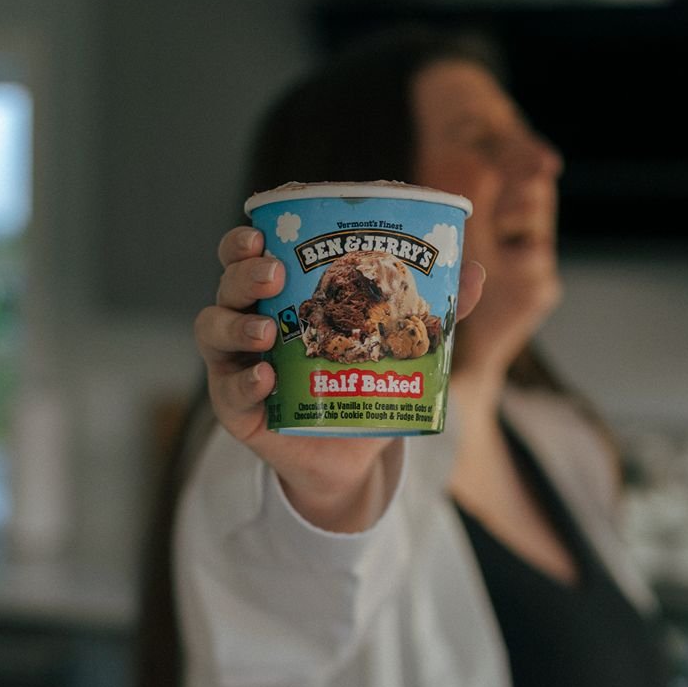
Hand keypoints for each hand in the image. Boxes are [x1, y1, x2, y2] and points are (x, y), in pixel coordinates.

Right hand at [194, 225, 484, 528]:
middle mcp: (250, 322)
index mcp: (280, 295)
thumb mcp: (399, 348)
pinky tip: (266, 377)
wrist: (353, 457)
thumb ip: (432, 312)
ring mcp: (238, 365)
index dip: (246, 238)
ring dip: (237, 324)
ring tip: (269, 329)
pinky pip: (228, 391)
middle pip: (227, 283)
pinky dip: (244, 383)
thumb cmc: (366, 387)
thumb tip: (474, 272)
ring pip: (213, 330)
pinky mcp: (237, 410)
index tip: (262, 229)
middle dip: (243, 271)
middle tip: (274, 271)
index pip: (248, 255)